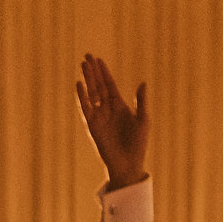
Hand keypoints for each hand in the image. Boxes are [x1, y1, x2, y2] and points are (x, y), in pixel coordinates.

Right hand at [76, 55, 149, 187]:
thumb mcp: (143, 120)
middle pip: (98, 85)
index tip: (98, 60)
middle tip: (87, 56)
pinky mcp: (92, 126)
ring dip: (87, 80)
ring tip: (82, 65)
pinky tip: (79, 85)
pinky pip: (86, 108)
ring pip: (91, 94)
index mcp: (119, 106)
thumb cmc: (138, 144)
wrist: (128, 165)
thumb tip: (143, 82)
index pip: (109, 85)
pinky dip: (82, 97)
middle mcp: (107, 109)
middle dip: (93, 71)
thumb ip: (141, 102)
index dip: (104, 72)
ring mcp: (99, 117)